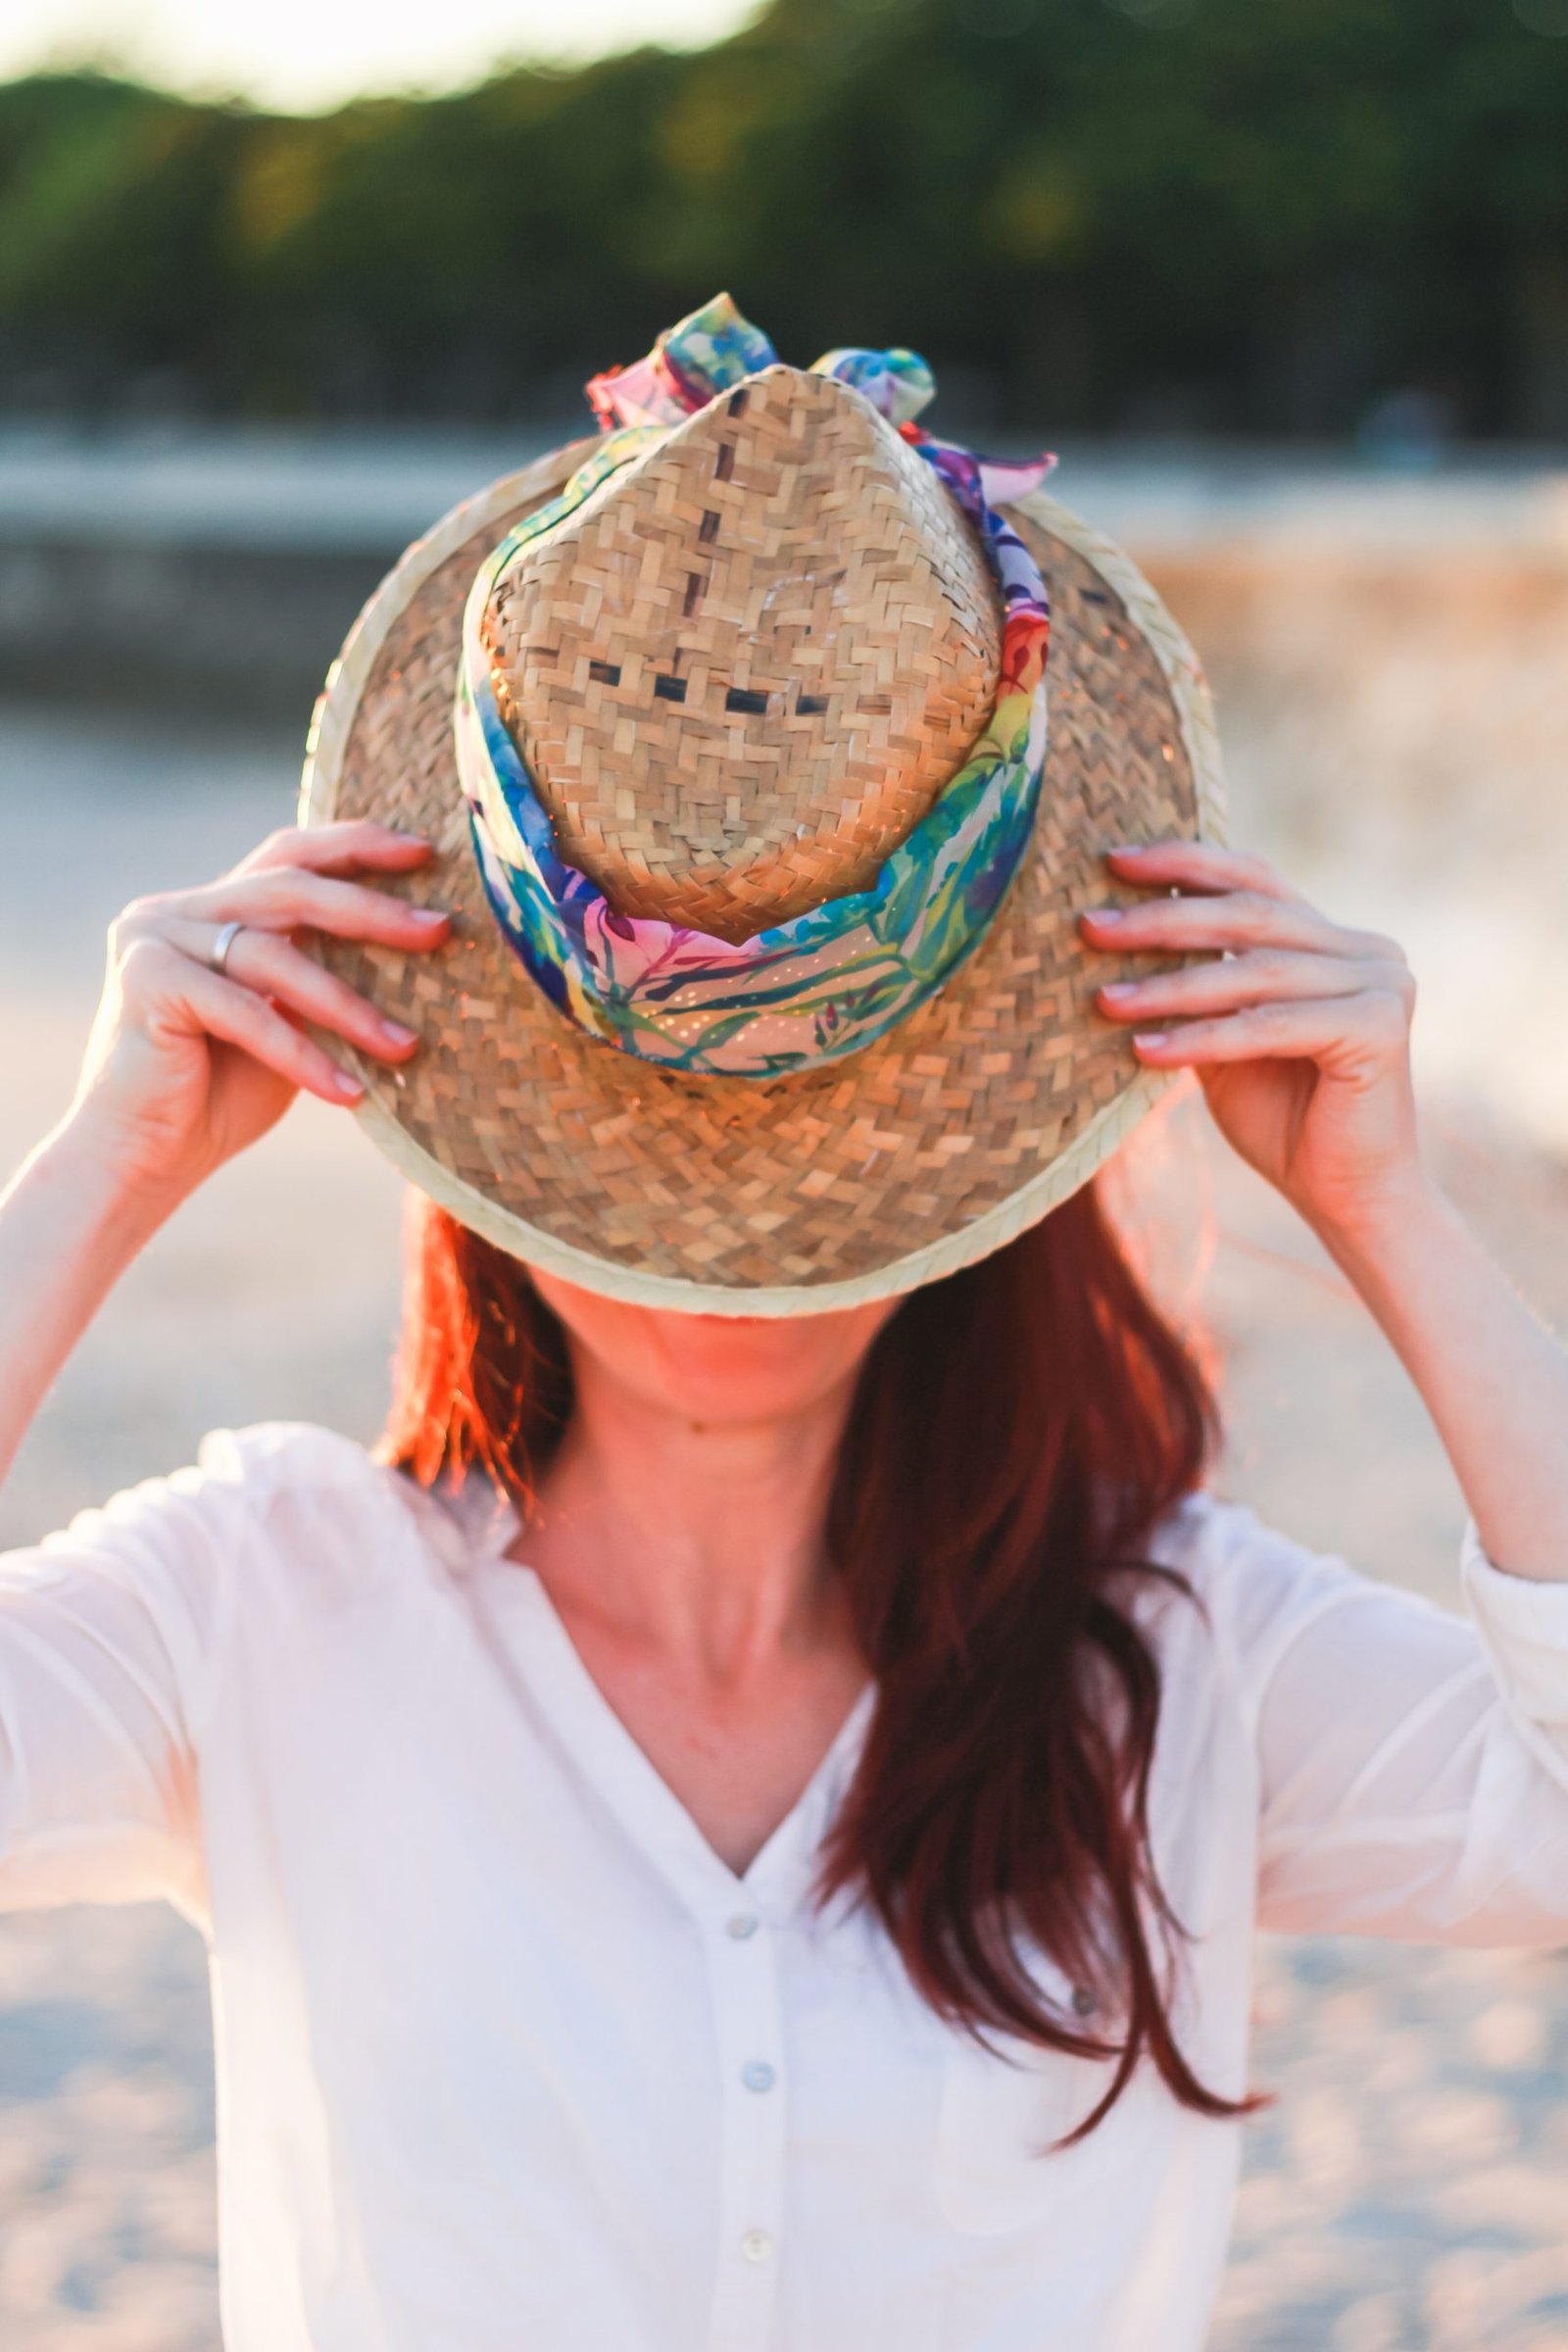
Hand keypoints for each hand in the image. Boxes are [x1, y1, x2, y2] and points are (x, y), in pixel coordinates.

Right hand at [66, 821, 450, 1206]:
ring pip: (273, 954)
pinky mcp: (145, 980)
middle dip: (371, 909)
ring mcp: (152, 937)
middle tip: (439, 930)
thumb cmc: (222, 1097)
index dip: (357, 846)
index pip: (290, 857)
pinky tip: (348, 1092)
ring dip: (348, 1004)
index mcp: (210, 908)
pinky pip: (244, 1011)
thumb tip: (417, 944)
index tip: (425, 853)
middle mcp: (175, 909)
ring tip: (405, 1046)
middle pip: (289, 888)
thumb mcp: (290, 1023)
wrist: (142, 1160)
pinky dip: (301, 1053)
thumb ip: (324, 975)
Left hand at [1080, 840, 1422, 1234]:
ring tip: (1104, 998)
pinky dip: (1203, 1037)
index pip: (1254, 881)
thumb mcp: (1222, 1042)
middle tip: (1091, 927)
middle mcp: (1366, 950)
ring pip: (1254, 971)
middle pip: (1249, 915)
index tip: (1113, 860)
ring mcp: (1381, 983)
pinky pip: (1270, 1025)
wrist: (1345, 1198)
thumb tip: (1114, 932)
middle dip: (1161, 918)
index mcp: (1334, 940)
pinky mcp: (1378, 1027)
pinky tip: (1144, 1050)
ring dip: (1170, 984)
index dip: (1185, 863)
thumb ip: (1194, 987)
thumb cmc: (1281, 1120)